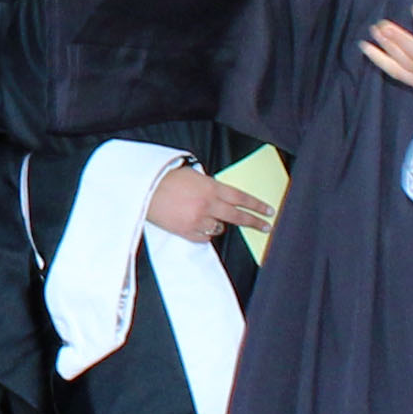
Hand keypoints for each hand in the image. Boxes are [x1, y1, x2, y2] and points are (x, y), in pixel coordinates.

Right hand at [145, 163, 275, 241]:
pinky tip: (198, 225)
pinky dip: (204, 232)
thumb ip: (210, 186)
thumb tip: (222, 196)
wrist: (144, 189)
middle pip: (238, 216)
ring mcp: (198, 220)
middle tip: (266, 226)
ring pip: (220, 228)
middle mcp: (208, 204)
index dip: (257, 205)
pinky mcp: (187, 231)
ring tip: (208, 217)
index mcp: (211, 187)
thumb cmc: (165, 179)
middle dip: (255, 221)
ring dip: (219, 224)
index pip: (241, 197)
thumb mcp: (193, 176)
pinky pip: (205, 237)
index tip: (268, 211)